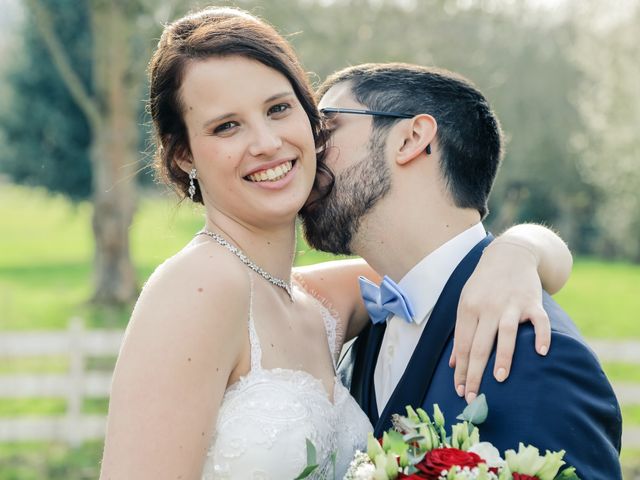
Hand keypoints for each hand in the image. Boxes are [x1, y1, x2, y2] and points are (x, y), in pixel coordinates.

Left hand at [450, 240, 550, 402]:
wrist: (509, 254)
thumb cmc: (484, 285)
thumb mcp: (466, 302)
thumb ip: (461, 332)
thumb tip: (454, 364)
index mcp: (468, 309)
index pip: (462, 345)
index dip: (461, 370)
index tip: (460, 391)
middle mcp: (488, 308)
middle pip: (479, 345)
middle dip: (475, 373)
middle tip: (474, 398)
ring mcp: (511, 305)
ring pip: (506, 334)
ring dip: (503, 357)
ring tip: (500, 379)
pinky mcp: (532, 302)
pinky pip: (539, 321)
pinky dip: (541, 336)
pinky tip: (541, 353)